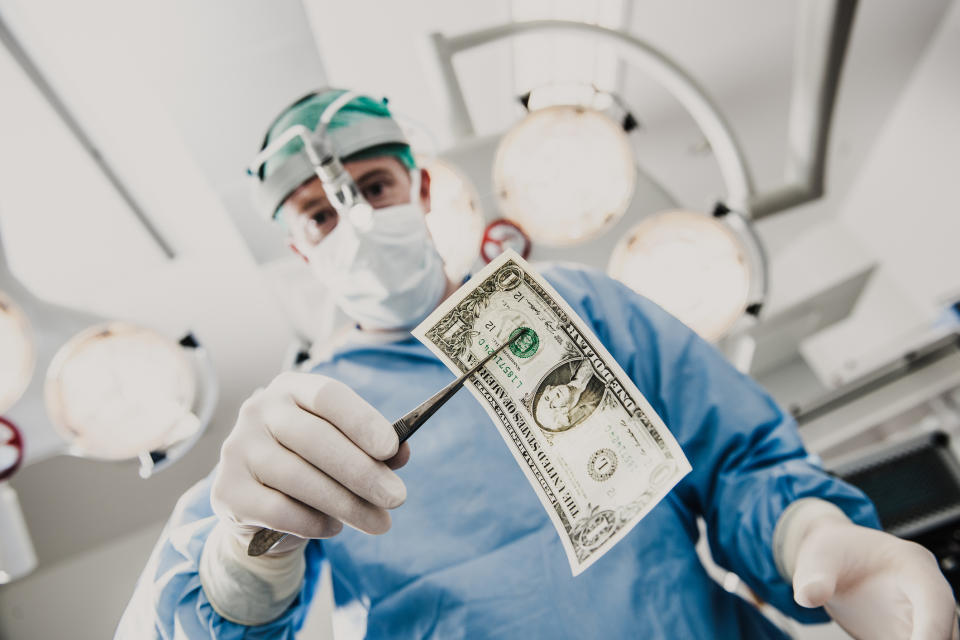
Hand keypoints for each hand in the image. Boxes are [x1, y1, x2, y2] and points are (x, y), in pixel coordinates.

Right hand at [210, 372, 409, 554]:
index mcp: (292, 388)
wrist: (261, 507)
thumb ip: (374, 449)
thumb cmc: (313, 465)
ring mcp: (237, 449)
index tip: (391, 448)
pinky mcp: (227, 490)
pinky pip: (278, 510)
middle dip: (363, 473)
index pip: (328, 395)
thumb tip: (402, 453)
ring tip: (378, 522)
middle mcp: (258, 410)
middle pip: (315, 439)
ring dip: (346, 504)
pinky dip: (313, 522)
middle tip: (397, 498)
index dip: (362, 421)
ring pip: (299, 478)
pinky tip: (333, 527)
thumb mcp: (345, 449)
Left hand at [793, 518, 957, 639]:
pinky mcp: (908, 636)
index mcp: (913, 565)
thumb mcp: (817, 557)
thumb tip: (807, 596)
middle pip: (946, 631)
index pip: (936, 602)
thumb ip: (814, 577)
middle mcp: (927, 594)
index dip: (931, 630)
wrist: (832, 558)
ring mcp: (922, 618)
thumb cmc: (832, 550)